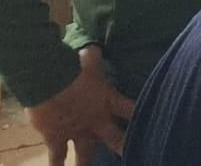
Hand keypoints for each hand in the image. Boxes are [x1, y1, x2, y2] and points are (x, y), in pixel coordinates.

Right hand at [27, 47, 134, 165]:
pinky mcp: (55, 138)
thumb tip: (95, 47)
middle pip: (115, 139)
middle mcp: (95, 120)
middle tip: (136, 155)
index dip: (141, 115)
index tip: (155, 122)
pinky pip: (57, 158)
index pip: (131, 109)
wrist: (46, 80)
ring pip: (86, 155)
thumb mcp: (87, 59)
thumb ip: (93, 56)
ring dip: (87, 164)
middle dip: (123, 147)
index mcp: (107, 100)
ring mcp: (76, 132)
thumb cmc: (69, 66)